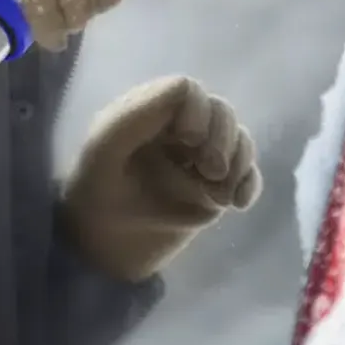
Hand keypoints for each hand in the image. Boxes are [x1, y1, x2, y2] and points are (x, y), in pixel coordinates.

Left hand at [60, 76, 262, 281]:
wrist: (104, 252)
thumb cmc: (95, 197)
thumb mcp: (103, 152)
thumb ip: (134, 116)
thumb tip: (187, 91)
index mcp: (149, 112)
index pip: (187, 91)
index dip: (197, 111)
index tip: (189, 140)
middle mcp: (179, 128)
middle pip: (220, 111)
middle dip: (223, 139)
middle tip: (209, 171)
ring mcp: (200, 158)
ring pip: (239, 139)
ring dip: (239, 162)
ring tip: (220, 194)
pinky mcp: (216, 187)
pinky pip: (247, 174)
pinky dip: (249, 184)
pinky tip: (237, 204)